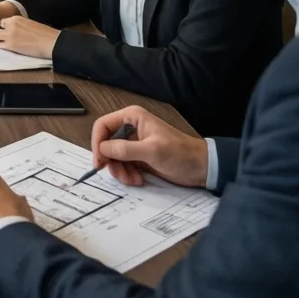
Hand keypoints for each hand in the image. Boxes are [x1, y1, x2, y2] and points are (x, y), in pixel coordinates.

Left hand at [0, 16, 58, 58]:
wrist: (51, 42)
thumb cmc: (45, 34)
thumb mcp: (30, 24)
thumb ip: (20, 25)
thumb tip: (16, 31)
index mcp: (17, 18)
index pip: (3, 21)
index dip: (4, 28)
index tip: (7, 33)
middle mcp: (11, 24)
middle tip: (5, 39)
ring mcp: (9, 35)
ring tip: (5, 44)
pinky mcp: (10, 45)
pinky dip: (1, 47)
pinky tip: (8, 49)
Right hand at [91, 106, 209, 187]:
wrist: (201, 168)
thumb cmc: (180, 154)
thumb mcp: (151, 151)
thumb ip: (125, 149)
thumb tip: (102, 150)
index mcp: (132, 117)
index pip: (103, 126)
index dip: (97, 143)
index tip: (99, 162)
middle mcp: (130, 127)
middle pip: (106, 143)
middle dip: (111, 162)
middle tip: (120, 176)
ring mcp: (133, 142)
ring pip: (113, 156)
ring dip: (120, 171)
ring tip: (133, 180)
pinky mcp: (138, 156)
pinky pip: (122, 164)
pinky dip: (127, 174)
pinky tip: (138, 179)